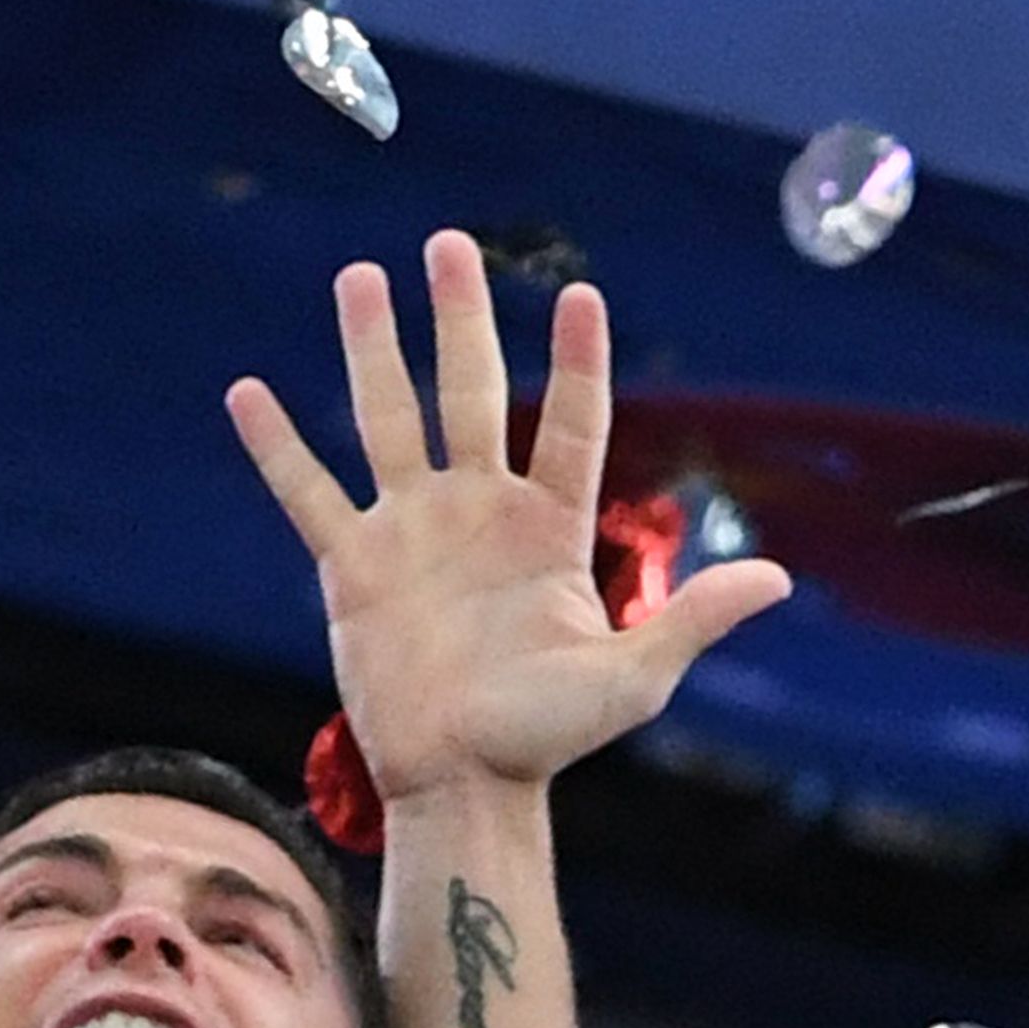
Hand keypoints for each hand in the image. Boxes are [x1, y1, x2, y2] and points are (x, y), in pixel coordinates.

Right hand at [224, 230, 794, 809]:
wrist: (465, 784)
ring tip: (360, 276)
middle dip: (461, 318)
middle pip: (471, 392)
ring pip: (388, 418)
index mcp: (550, 526)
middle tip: (449, 243)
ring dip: (373, 348)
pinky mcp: (355, 566)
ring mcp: (414, 530)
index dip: (578, 361)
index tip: (578, 295)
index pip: (572, 423)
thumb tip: (779, 581)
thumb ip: (694, 616)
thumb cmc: (550, 736)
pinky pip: (310, 493)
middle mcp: (480, 511)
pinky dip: (277, 446)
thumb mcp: (634, 678)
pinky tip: (249, 392)